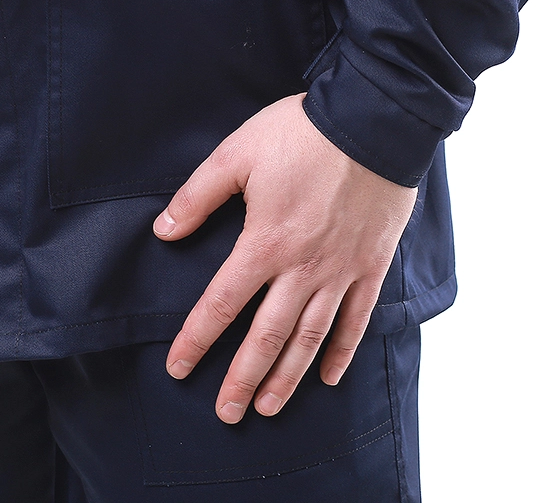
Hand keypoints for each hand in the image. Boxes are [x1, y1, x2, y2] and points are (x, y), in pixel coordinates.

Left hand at [153, 94, 416, 423]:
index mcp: (264, 243)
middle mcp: (302, 268)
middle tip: (227, 414)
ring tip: (270, 408)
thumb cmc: (301, 134)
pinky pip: (357, 319)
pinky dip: (342, 351)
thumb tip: (164, 230)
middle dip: (243, 378)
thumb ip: (198, 196)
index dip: (197, 339)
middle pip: (267, 336)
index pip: (222, 303)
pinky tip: (329, 377)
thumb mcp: (237, 153)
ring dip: (287, 376)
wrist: (372, 122)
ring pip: (310, 338)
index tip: (179, 368)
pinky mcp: (371, 264)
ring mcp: (340, 270)